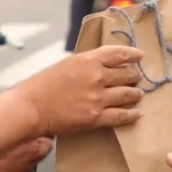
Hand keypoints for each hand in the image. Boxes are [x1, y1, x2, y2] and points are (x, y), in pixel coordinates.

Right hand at [12, 45, 145, 136]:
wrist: (31, 107)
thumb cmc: (41, 85)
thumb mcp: (65, 64)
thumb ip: (85, 64)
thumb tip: (99, 66)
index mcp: (88, 60)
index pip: (117, 54)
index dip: (132, 54)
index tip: (140, 56)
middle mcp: (97, 77)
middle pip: (126, 74)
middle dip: (134, 75)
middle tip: (137, 77)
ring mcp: (98, 98)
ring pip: (127, 94)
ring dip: (135, 93)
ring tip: (138, 93)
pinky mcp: (95, 118)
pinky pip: (121, 116)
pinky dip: (131, 114)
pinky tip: (137, 113)